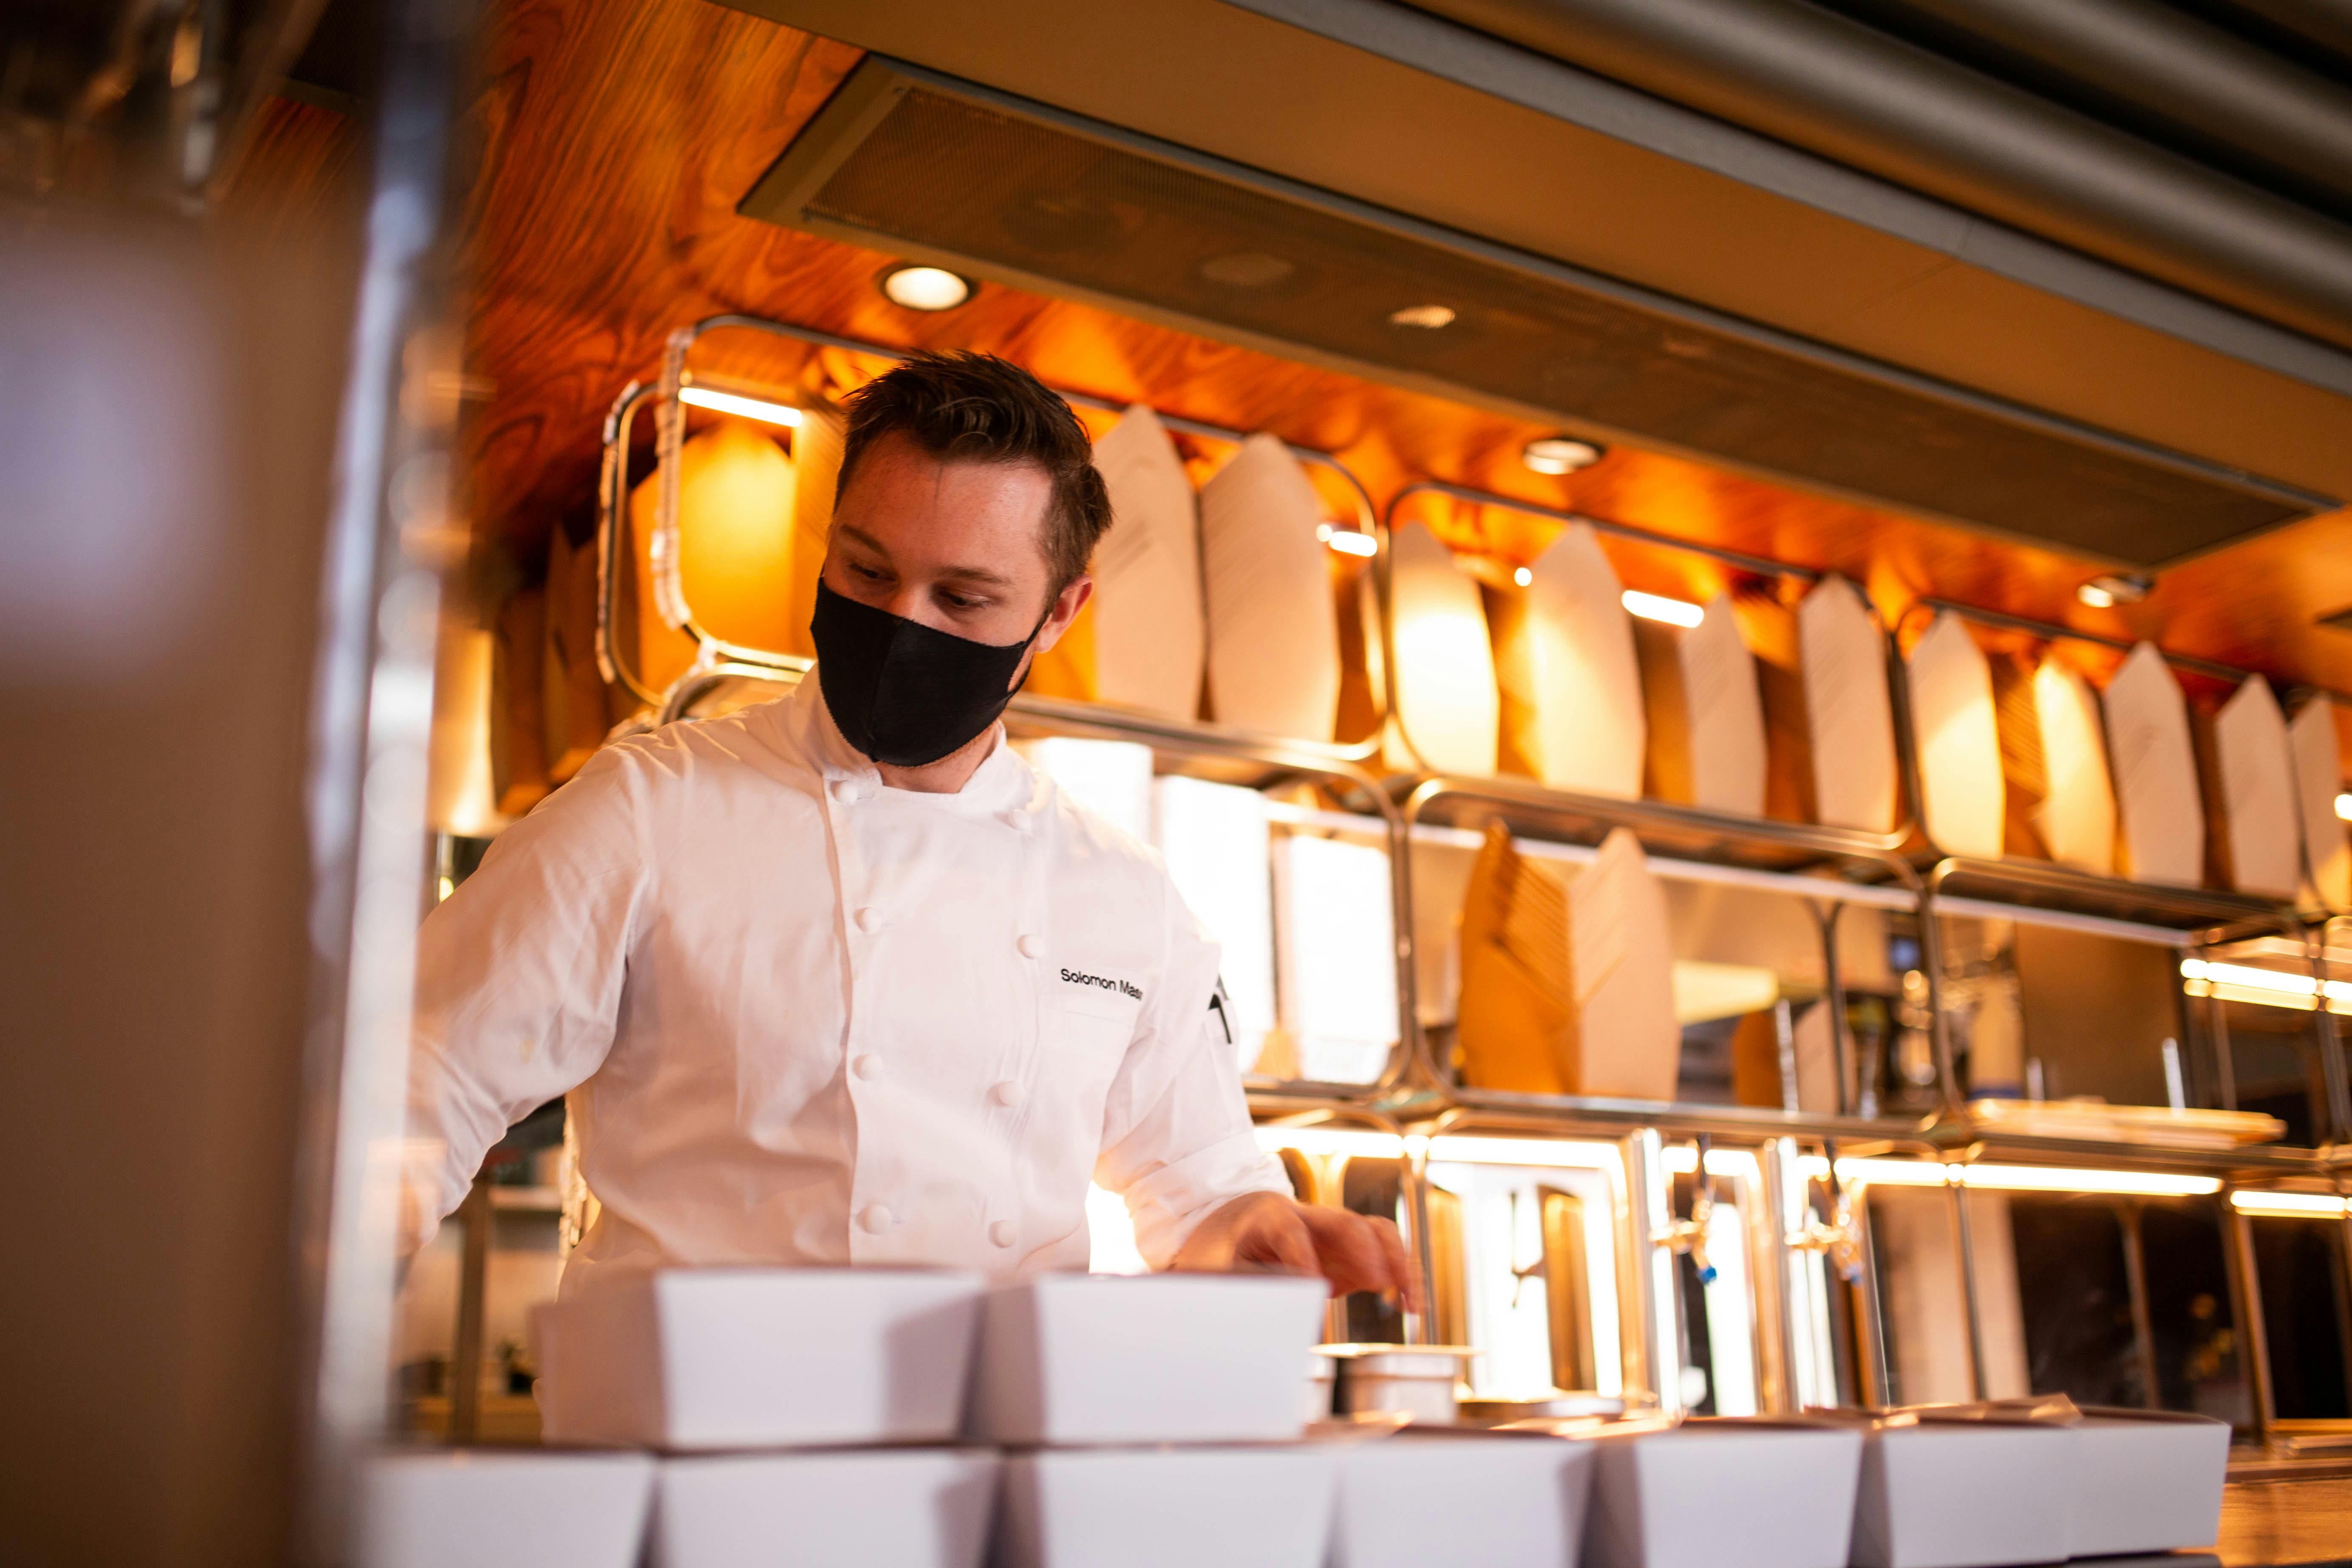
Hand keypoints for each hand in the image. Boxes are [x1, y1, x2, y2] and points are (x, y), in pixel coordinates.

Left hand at [1171, 1191, 1423, 1313]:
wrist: (1233, 1226)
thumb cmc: (1222, 1251)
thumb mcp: (1217, 1269)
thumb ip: (1241, 1286)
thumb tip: (1261, 1311)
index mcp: (1270, 1216)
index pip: (1289, 1230)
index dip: (1302, 1257)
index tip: (1313, 1285)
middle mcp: (1309, 1217)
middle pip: (1343, 1221)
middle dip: (1362, 1249)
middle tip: (1378, 1281)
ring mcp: (1334, 1233)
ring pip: (1374, 1231)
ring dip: (1396, 1260)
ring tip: (1409, 1298)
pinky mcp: (1349, 1252)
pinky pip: (1384, 1252)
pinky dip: (1402, 1275)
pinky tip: (1412, 1304)